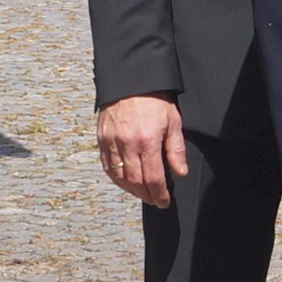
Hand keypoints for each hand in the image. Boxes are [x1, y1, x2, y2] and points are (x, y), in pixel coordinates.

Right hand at [96, 94, 187, 208]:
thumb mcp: (173, 121)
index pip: (153, 178)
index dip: (159, 194)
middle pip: (135, 182)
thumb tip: (180, 172)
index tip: (164, 201)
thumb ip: (176, 149)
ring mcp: (112, 142)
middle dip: (146, 195)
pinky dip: (116, 179)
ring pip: (119, 177)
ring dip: (131, 190)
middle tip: (154, 200)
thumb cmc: (154, 99)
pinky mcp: (101, 139)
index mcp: (147, 140)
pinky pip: (107, 166)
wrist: (131, 80)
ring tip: (142, 194)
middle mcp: (127, 144)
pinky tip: (125, 182)